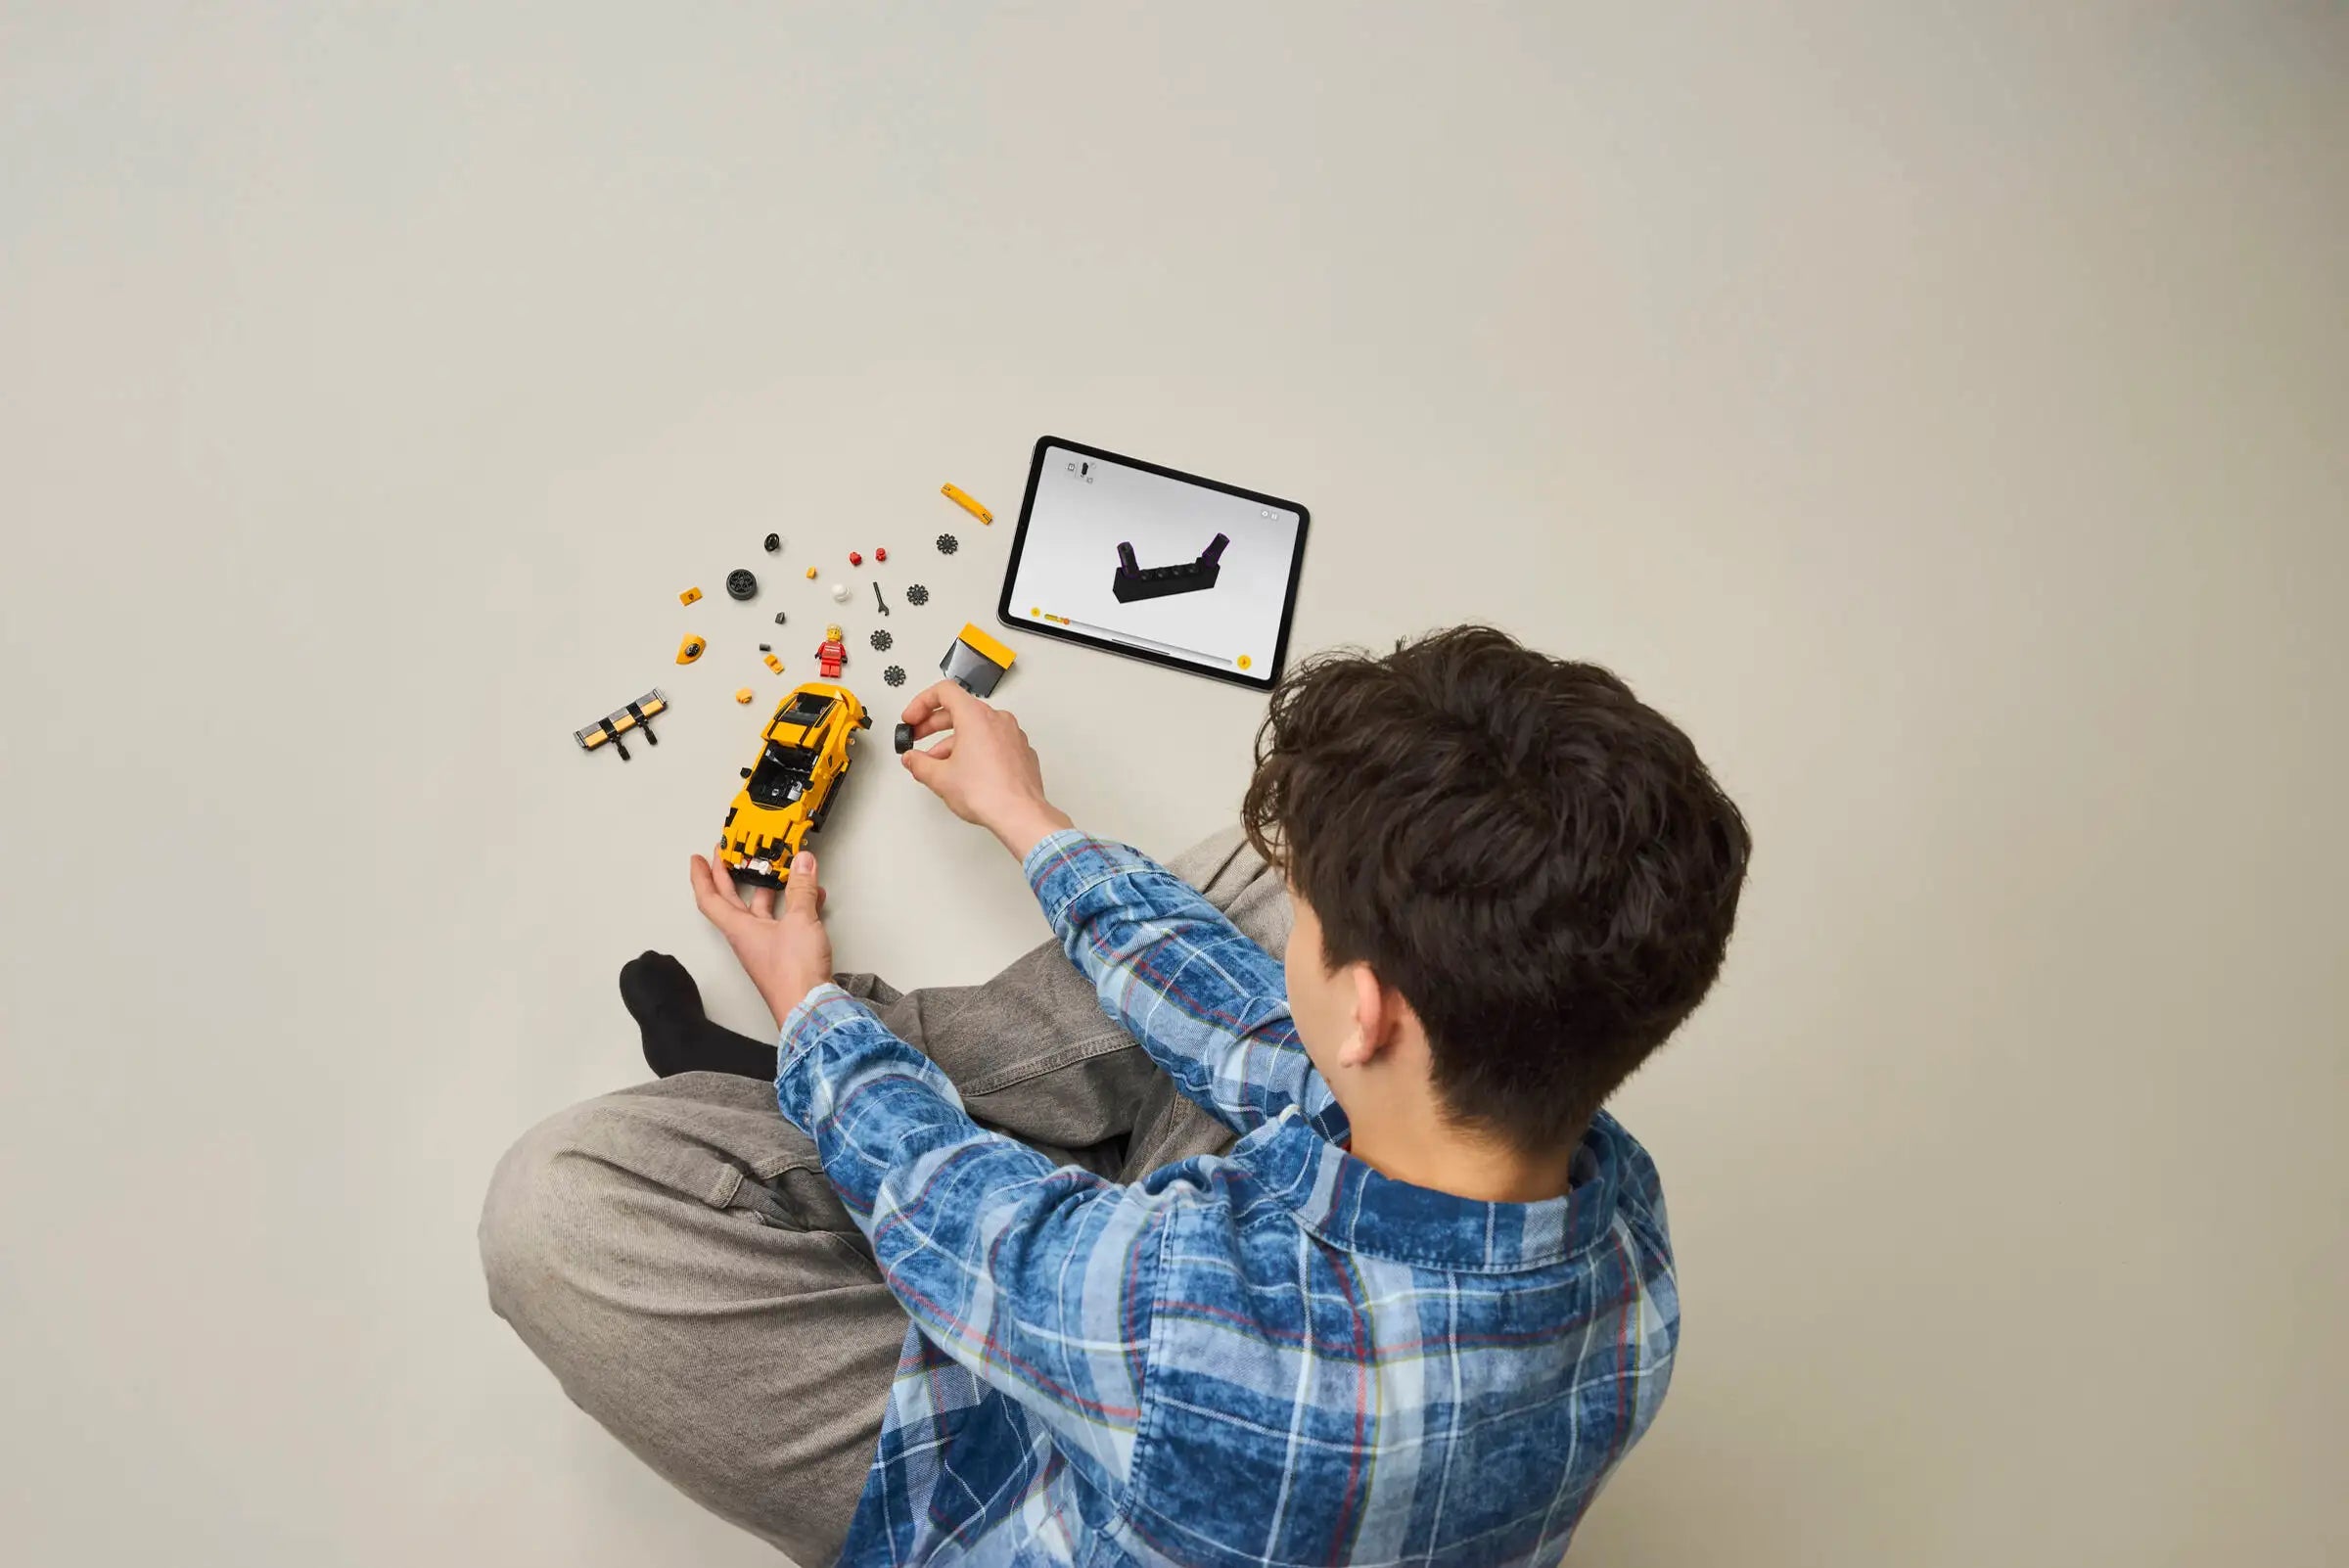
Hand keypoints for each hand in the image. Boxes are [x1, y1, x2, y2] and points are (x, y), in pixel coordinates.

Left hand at [689, 844, 835, 1028]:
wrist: (809, 1006)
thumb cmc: (793, 971)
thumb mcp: (799, 920)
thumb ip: (801, 889)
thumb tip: (801, 864)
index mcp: (739, 928)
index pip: (710, 898)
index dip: (702, 876)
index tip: (698, 858)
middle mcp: (748, 937)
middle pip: (731, 901)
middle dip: (729, 875)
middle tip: (729, 855)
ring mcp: (766, 946)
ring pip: (760, 910)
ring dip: (767, 889)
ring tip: (778, 870)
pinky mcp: (784, 954)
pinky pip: (782, 922)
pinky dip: (793, 906)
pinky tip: (809, 897)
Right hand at [898, 681, 1073, 858]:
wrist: (1020, 814)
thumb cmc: (988, 793)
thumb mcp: (940, 777)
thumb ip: (918, 763)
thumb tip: (912, 759)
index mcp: (976, 716)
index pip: (944, 692)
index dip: (921, 703)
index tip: (912, 718)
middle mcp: (998, 719)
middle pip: (960, 709)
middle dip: (933, 724)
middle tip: (917, 738)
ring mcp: (1013, 735)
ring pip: (977, 728)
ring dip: (953, 741)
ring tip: (938, 764)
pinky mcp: (1021, 751)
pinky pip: (993, 742)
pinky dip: (975, 749)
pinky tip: (965, 771)